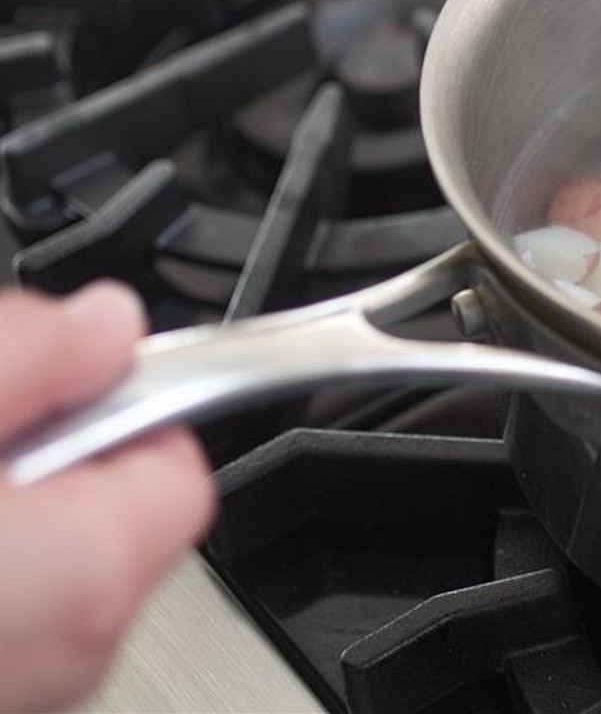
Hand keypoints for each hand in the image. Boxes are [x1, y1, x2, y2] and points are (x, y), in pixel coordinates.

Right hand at [0, 283, 214, 712]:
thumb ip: (33, 352)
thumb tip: (107, 325)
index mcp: (83, 569)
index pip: (180, 464)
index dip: (125, 407)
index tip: (64, 384)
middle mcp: (64, 656)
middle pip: (114, 520)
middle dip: (53, 457)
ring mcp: (14, 693)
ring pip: (45, 573)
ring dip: (10, 513)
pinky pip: (5, 616)